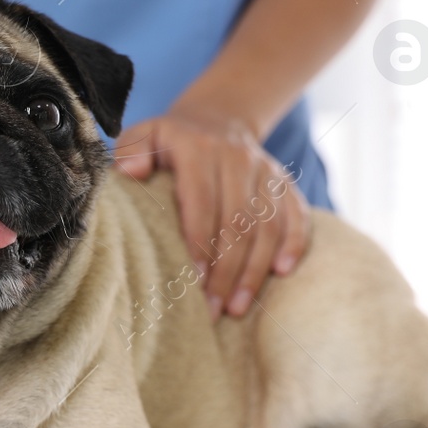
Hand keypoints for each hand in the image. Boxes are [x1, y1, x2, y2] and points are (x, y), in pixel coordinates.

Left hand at [115, 109, 308, 319]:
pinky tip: (282, 273)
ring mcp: (266, 170)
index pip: (201, 202)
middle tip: (213, 309)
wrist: (217, 118)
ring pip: (267, 224)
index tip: (193, 282)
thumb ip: (132, 152)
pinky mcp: (284, 181)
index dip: (199, 244)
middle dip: (225, 271)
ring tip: (237, 306)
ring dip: (254, 269)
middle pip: (237, 221)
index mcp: (198, 149)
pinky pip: (296, 213)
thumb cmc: (169, 140)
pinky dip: (293, 243)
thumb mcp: (144, 136)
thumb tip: (130, 172)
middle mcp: (237, 157)